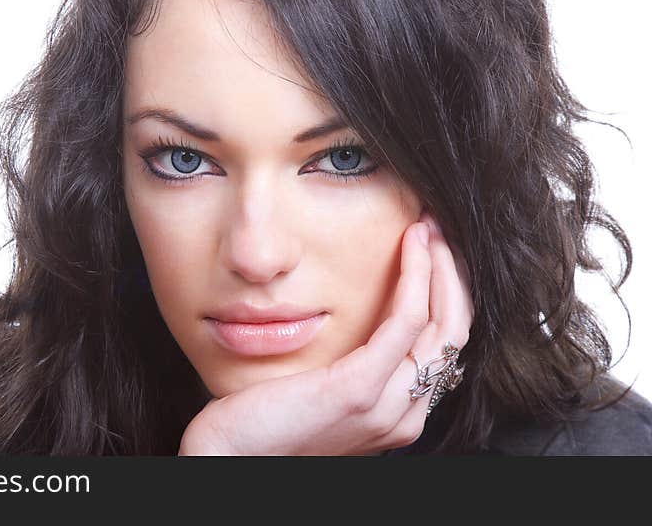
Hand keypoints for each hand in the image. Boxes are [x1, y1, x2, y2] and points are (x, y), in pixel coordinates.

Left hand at [178, 210, 473, 454]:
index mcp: (398, 412)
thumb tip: (361, 319)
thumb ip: (351, 365)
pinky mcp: (360, 389)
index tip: (434, 248)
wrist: (230, 459)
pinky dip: (416, 276)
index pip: (444, 344)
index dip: (448, 291)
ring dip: (441, 266)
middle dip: (453, 272)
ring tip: (429, 227)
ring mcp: (387, 405)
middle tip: (438, 227)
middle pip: (454, 330)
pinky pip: (406, 321)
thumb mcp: (321, 388)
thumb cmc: (266, 420)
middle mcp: (405, 414)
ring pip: (443, 323)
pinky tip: (411, 247)